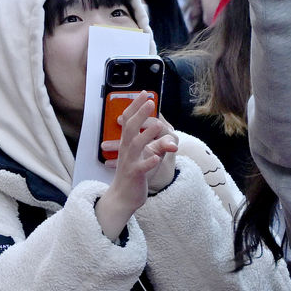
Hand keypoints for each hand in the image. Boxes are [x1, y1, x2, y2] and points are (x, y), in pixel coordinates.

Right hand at [95, 93, 177, 239]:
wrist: (123, 198)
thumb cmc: (135, 171)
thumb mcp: (145, 153)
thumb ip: (158, 141)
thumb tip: (168, 129)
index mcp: (127, 142)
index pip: (129, 120)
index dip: (135, 106)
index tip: (144, 93)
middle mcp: (127, 149)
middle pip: (131, 128)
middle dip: (140, 114)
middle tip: (150, 101)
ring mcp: (130, 162)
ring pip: (136, 145)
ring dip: (146, 134)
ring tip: (158, 125)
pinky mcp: (135, 175)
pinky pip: (141, 168)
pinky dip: (149, 162)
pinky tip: (157, 157)